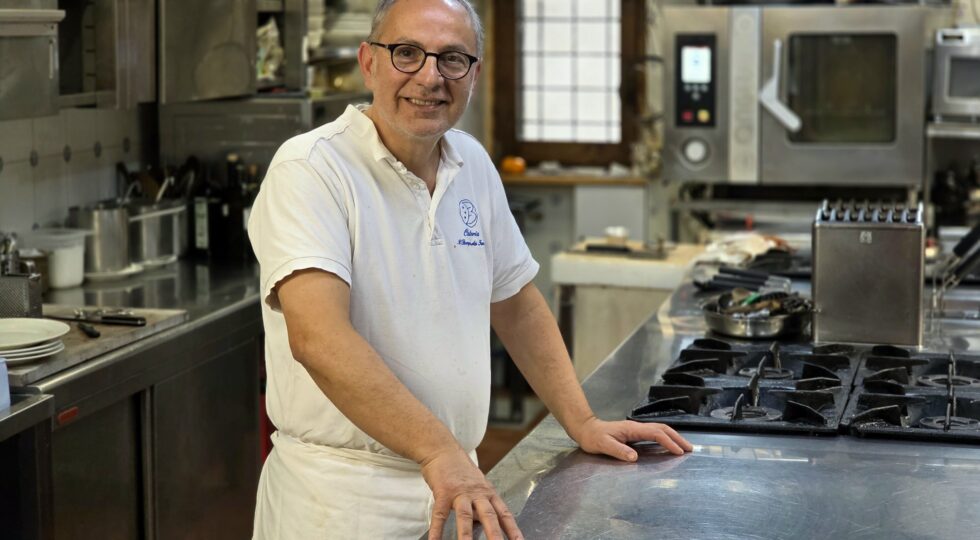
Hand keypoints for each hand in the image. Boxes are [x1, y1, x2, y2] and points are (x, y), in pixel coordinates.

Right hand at [422, 448, 522, 539]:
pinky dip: (437, 529)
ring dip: (466, 535)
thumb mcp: (476, 484)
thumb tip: (482, 524)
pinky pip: (440, 514)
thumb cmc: (460, 469)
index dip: (512, 529)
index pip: (503, 513)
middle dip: (495, 535)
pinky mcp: (443, 492)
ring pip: (465, 516)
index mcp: (487, 492)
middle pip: (489, 515)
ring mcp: (459, 492)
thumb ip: (481, 503)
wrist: (442, 450)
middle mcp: (476, 493)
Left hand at [570, 417, 693, 460]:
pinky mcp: (635, 433)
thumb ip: (618, 451)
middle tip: (689, 449)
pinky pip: (655, 434)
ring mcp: (636, 429)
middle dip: (677, 438)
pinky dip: (665, 438)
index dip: (668, 442)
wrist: (586, 429)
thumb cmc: (594, 438)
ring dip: (673, 437)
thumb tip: (635, 457)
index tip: (678, 452)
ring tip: (684, 447)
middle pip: (662, 429)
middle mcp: (637, 427)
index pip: (655, 434)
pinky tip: (669, 445)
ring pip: (660, 430)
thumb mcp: (603, 445)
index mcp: (632, 429)